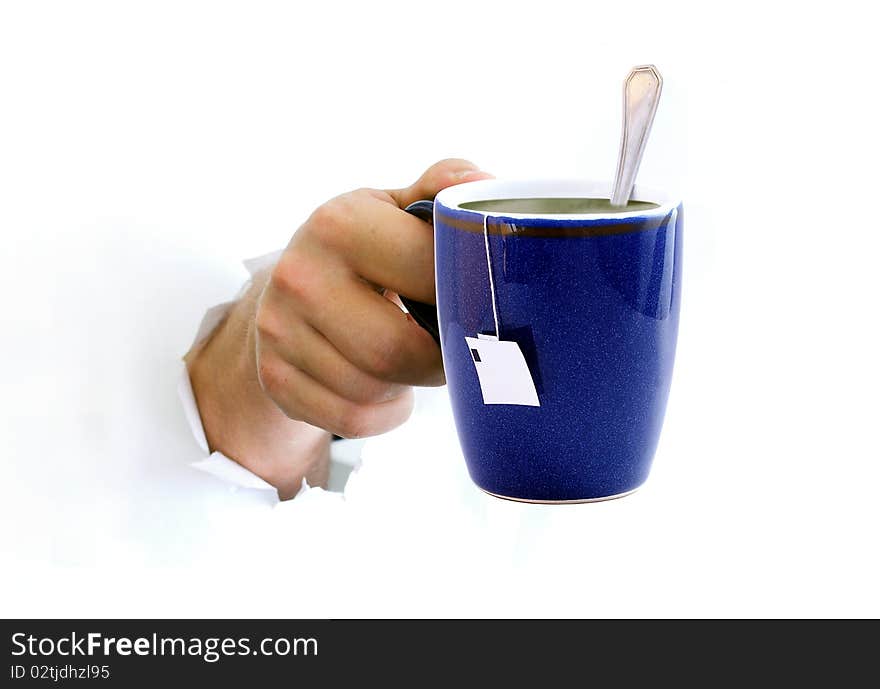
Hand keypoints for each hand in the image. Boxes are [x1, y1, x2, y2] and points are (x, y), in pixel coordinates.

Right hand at [254, 159, 491, 437]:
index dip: (468, 298)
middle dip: (438, 359)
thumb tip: (485, 187)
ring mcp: (278, 331)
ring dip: (409, 385)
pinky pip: (351, 420)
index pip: (430, 274)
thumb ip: (443, 190)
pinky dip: (384, 413)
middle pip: (398, 352)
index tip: (478, 303)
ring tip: (414, 360)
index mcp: (339, 224)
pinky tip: (387, 387)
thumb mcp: (397, 209)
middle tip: (452, 346)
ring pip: (374, 391)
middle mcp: (299, 276)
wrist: (289, 289)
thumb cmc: (363, 249)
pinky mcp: (274, 378)